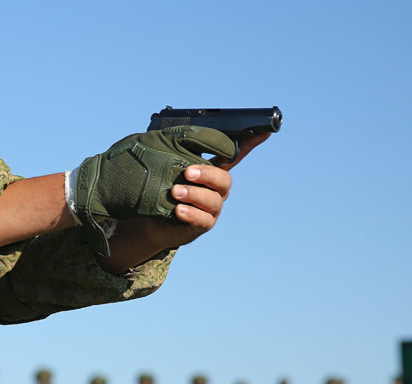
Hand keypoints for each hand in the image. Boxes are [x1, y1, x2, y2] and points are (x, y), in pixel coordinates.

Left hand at [74, 126, 236, 254]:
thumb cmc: (159, 186)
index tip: (264, 130)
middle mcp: (215, 189)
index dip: (250, 143)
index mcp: (211, 170)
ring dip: (194, 194)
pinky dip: (191, 213)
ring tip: (174, 191)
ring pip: (214, 200)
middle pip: (224, 179)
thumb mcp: (166, 163)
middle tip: (186, 172)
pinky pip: (203, 220)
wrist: (146, 218)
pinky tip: (178, 209)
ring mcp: (211, 208)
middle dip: (207, 174)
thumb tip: (186, 133)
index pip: (234, 154)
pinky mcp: (202, 225)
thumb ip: (178, 148)